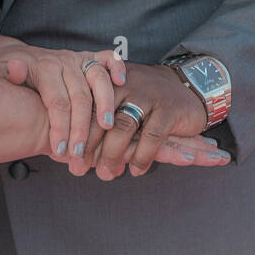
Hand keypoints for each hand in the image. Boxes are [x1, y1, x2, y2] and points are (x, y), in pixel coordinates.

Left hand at [0, 43, 126, 174]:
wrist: (15, 58)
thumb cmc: (10, 76)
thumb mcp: (3, 76)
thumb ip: (11, 76)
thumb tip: (15, 69)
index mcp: (45, 68)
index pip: (57, 102)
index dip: (60, 128)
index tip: (60, 152)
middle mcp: (64, 61)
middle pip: (80, 96)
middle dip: (82, 128)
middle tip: (81, 153)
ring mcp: (79, 59)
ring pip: (98, 79)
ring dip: (105, 104)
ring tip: (107, 128)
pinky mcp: (90, 58)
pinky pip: (108, 58)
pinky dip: (117, 67)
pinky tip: (122, 82)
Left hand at [84, 61, 230, 178]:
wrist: (188, 86)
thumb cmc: (147, 100)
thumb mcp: (121, 102)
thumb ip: (101, 119)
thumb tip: (76, 153)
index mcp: (110, 80)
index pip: (87, 106)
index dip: (75, 132)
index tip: (66, 155)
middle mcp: (126, 84)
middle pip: (101, 116)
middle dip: (88, 146)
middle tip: (78, 168)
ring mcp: (148, 95)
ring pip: (124, 127)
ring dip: (112, 154)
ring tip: (106, 174)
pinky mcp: (169, 109)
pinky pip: (151, 137)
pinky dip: (142, 157)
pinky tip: (135, 170)